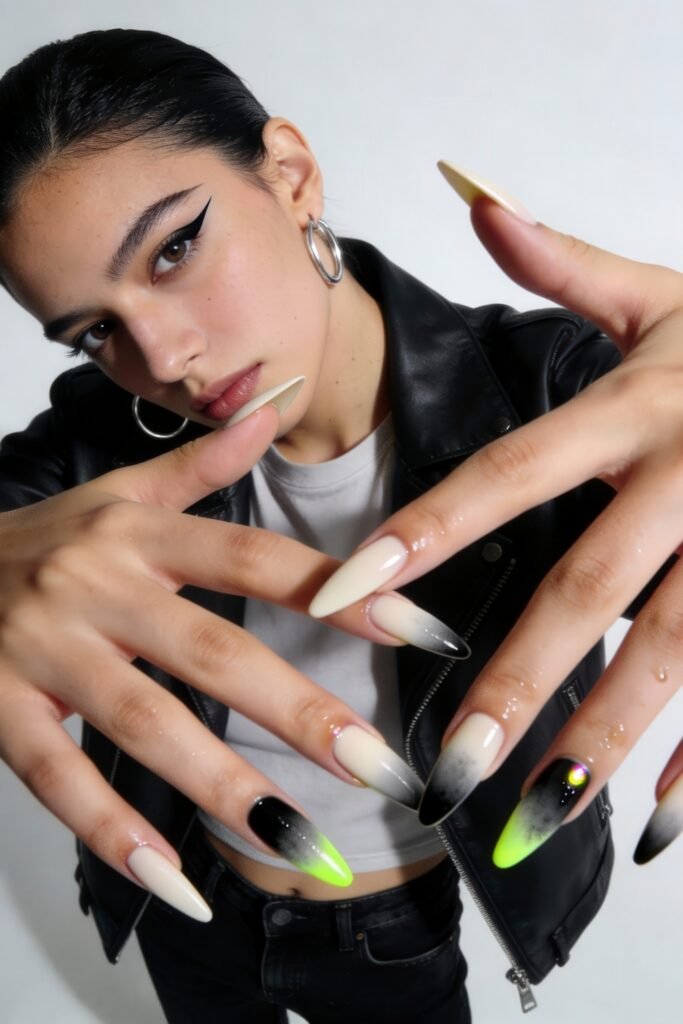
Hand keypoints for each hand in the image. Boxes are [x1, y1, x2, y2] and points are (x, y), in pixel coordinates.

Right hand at [0, 404, 434, 916]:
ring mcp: (43, 652)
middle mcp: (95, 587)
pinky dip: (117, 834)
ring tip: (302, 840)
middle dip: (299, 709)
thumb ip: (203, 462)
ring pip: (143, 722)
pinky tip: (179, 882)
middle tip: (379, 764)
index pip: (254, 557)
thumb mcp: (119, 493)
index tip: (417, 632)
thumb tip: (274, 406)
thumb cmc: (43, 539)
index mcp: (138, 533)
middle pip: (211, 649)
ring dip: (225, 786)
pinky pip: (60, 779)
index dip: (336, 592)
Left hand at [310, 172, 682, 865]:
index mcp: (636, 409)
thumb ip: (566, 262)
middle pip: (586, 586)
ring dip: (603, 739)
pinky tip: (660, 822)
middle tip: (445, 763)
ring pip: (672, 650)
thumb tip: (474, 199)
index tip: (342, 591)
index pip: (508, 472)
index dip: (423, 529)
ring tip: (534, 816)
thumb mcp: (663, 294)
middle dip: (514, 677)